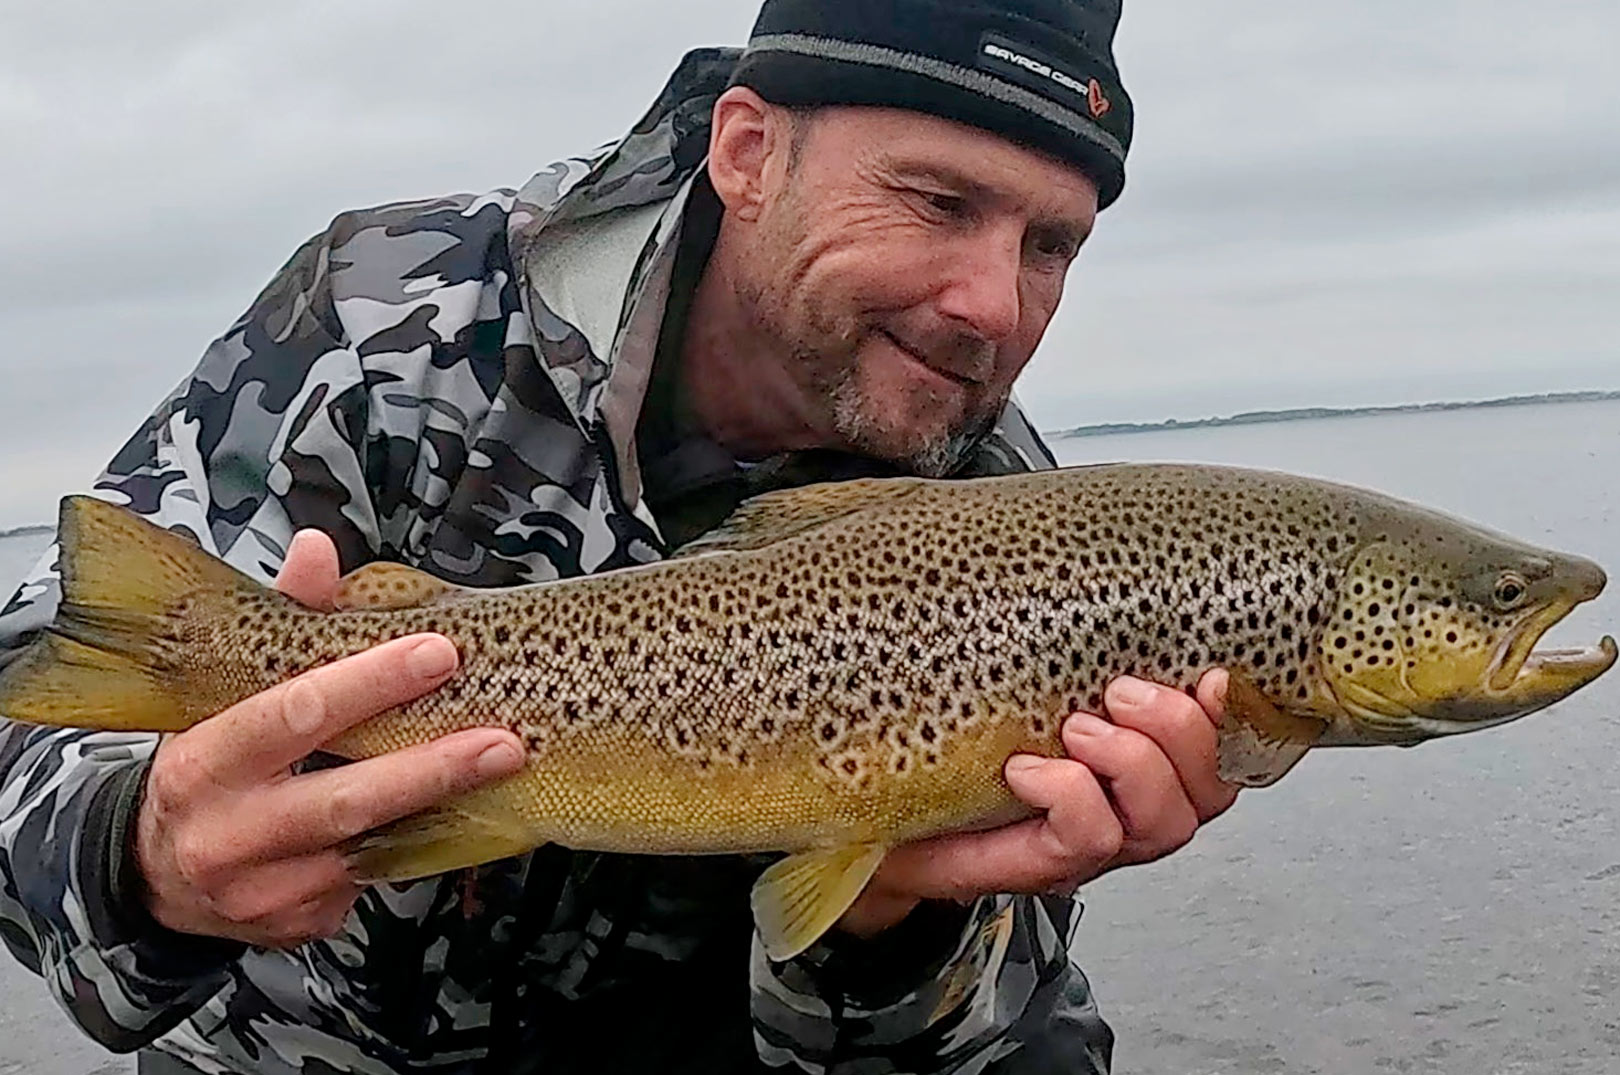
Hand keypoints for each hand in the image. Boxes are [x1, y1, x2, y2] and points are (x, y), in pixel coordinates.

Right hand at [134, 530, 524, 946]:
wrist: (154, 873)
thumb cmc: (209, 766)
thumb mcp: (223, 696)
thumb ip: (281, 623)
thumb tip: (316, 548)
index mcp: (202, 762)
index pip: (292, 714)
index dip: (368, 683)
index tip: (437, 653)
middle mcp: (226, 835)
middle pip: (343, 799)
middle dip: (431, 767)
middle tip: (504, 740)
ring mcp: (261, 892)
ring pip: (368, 850)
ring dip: (438, 811)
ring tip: (501, 772)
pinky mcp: (294, 926)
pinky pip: (370, 884)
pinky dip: (415, 849)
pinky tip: (457, 818)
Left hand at [837, 672, 1238, 936]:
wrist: (890, 815)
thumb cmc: (960, 744)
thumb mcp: (1025, 678)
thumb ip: (1069, 644)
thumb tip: (1076, 567)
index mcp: (1144, 757)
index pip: (1226, 748)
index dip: (1235, 716)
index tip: (1214, 673)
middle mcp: (1131, 807)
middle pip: (1211, 788)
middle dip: (1179, 730)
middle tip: (1118, 693)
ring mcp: (1094, 844)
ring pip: (1164, 821)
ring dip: (1131, 763)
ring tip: (1075, 728)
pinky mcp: (1045, 866)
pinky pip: (1091, 838)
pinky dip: (1069, 795)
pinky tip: (1026, 770)